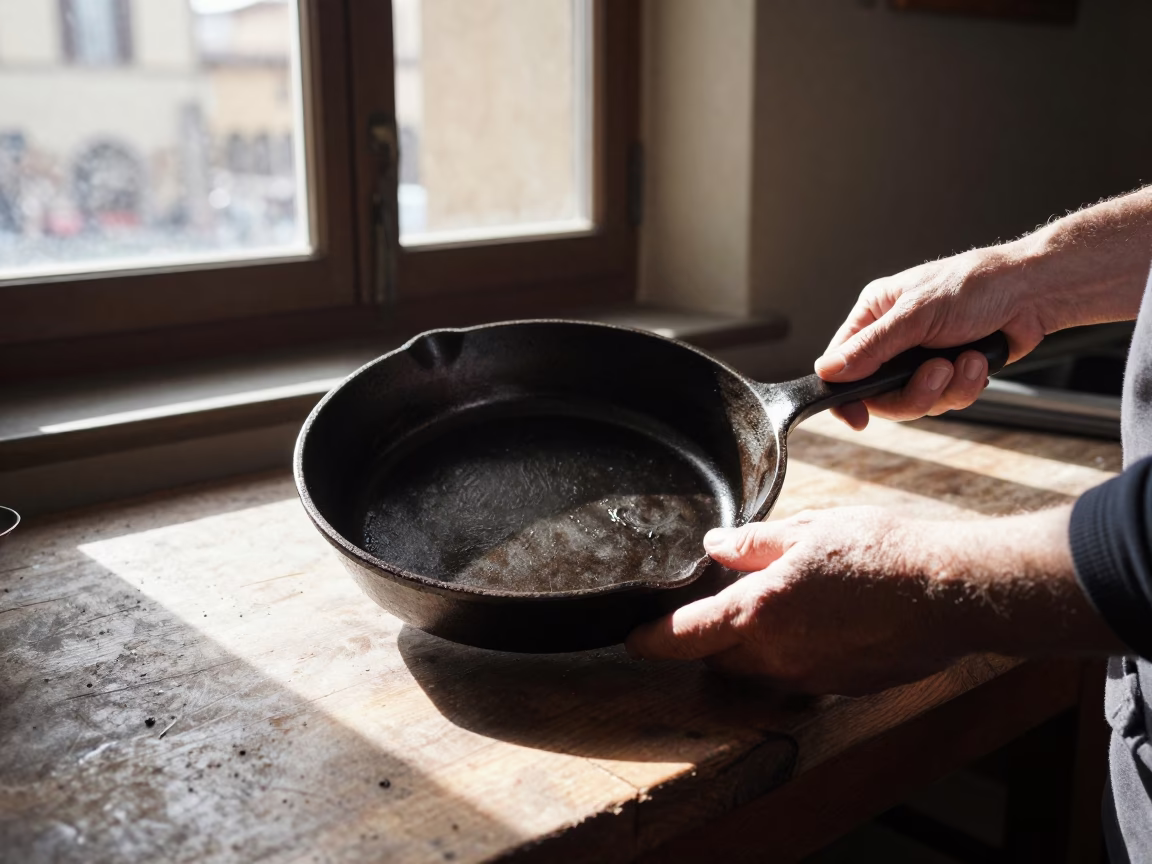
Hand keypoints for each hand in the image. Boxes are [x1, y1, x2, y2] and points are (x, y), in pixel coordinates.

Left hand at [625, 507, 1122, 695]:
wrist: (953, 593)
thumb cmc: (883, 552)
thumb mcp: (809, 531)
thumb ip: (753, 543)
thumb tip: (715, 546)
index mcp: (758, 613)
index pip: (682, 637)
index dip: (651, 639)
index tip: (635, 637)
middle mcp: (777, 656)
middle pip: (717, 658)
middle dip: (707, 638)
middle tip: (718, 602)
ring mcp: (809, 678)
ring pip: (756, 670)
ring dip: (749, 647)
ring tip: (774, 605)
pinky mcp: (839, 686)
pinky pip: (797, 675)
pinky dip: (792, 654)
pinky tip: (818, 621)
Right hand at [815, 247, 1046, 429]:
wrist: (1032, 294)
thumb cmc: (975, 287)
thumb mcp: (915, 315)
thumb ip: (871, 347)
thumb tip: (829, 370)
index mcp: (873, 315)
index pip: (840, 364)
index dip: (845, 394)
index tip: (858, 417)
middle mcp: (892, 340)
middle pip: (880, 394)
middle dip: (914, 392)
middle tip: (937, 373)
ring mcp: (919, 359)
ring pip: (915, 401)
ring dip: (946, 388)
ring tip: (966, 360)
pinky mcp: (948, 373)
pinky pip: (944, 400)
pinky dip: (965, 386)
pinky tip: (977, 362)